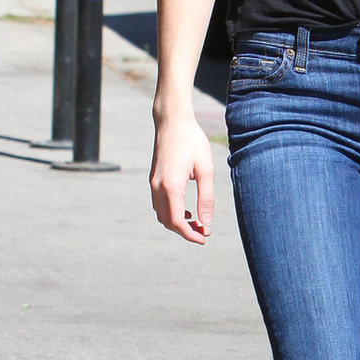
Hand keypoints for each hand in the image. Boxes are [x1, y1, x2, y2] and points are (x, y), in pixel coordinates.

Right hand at [150, 115, 214, 243]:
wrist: (172, 121)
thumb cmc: (192, 142)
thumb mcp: (205, 169)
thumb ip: (206, 197)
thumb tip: (207, 221)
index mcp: (171, 186)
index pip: (177, 221)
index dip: (190, 234)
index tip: (204, 238)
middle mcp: (158, 187)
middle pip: (167, 222)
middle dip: (185, 231)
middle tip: (205, 231)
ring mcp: (153, 183)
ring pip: (161, 214)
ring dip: (177, 223)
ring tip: (198, 222)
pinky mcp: (153, 179)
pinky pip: (159, 204)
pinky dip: (171, 213)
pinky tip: (187, 210)